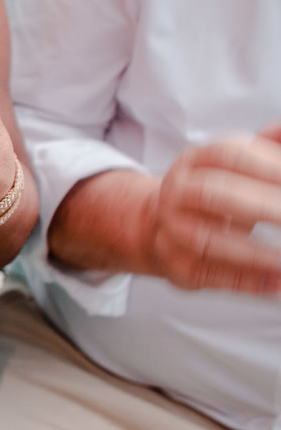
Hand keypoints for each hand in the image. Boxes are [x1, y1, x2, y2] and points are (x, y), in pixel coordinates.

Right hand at [147, 122, 280, 292]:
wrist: (159, 225)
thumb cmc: (215, 192)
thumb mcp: (237, 163)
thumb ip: (269, 146)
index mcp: (194, 161)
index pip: (227, 155)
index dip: (267, 165)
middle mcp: (175, 193)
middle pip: (213, 195)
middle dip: (264, 206)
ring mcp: (172, 231)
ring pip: (207, 241)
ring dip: (256, 253)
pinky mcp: (177, 266)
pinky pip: (211, 276)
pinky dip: (247, 282)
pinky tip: (278, 284)